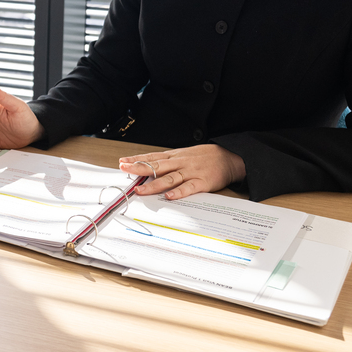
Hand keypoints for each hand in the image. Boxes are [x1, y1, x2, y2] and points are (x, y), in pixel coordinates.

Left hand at [120, 144, 244, 199]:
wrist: (229, 157)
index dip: (137, 160)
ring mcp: (191, 172)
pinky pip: (189, 188)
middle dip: (139, 168)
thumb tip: (149, 167)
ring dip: (154, 184)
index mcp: (175, 156)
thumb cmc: (204, 157)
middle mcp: (180, 163)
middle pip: (157, 165)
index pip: (152, 157)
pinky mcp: (202, 182)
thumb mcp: (184, 155)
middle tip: (125, 170)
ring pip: (169, 178)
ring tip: (141, 189)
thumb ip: (169, 162)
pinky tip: (169, 196)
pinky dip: (179, 192)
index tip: (122, 162)